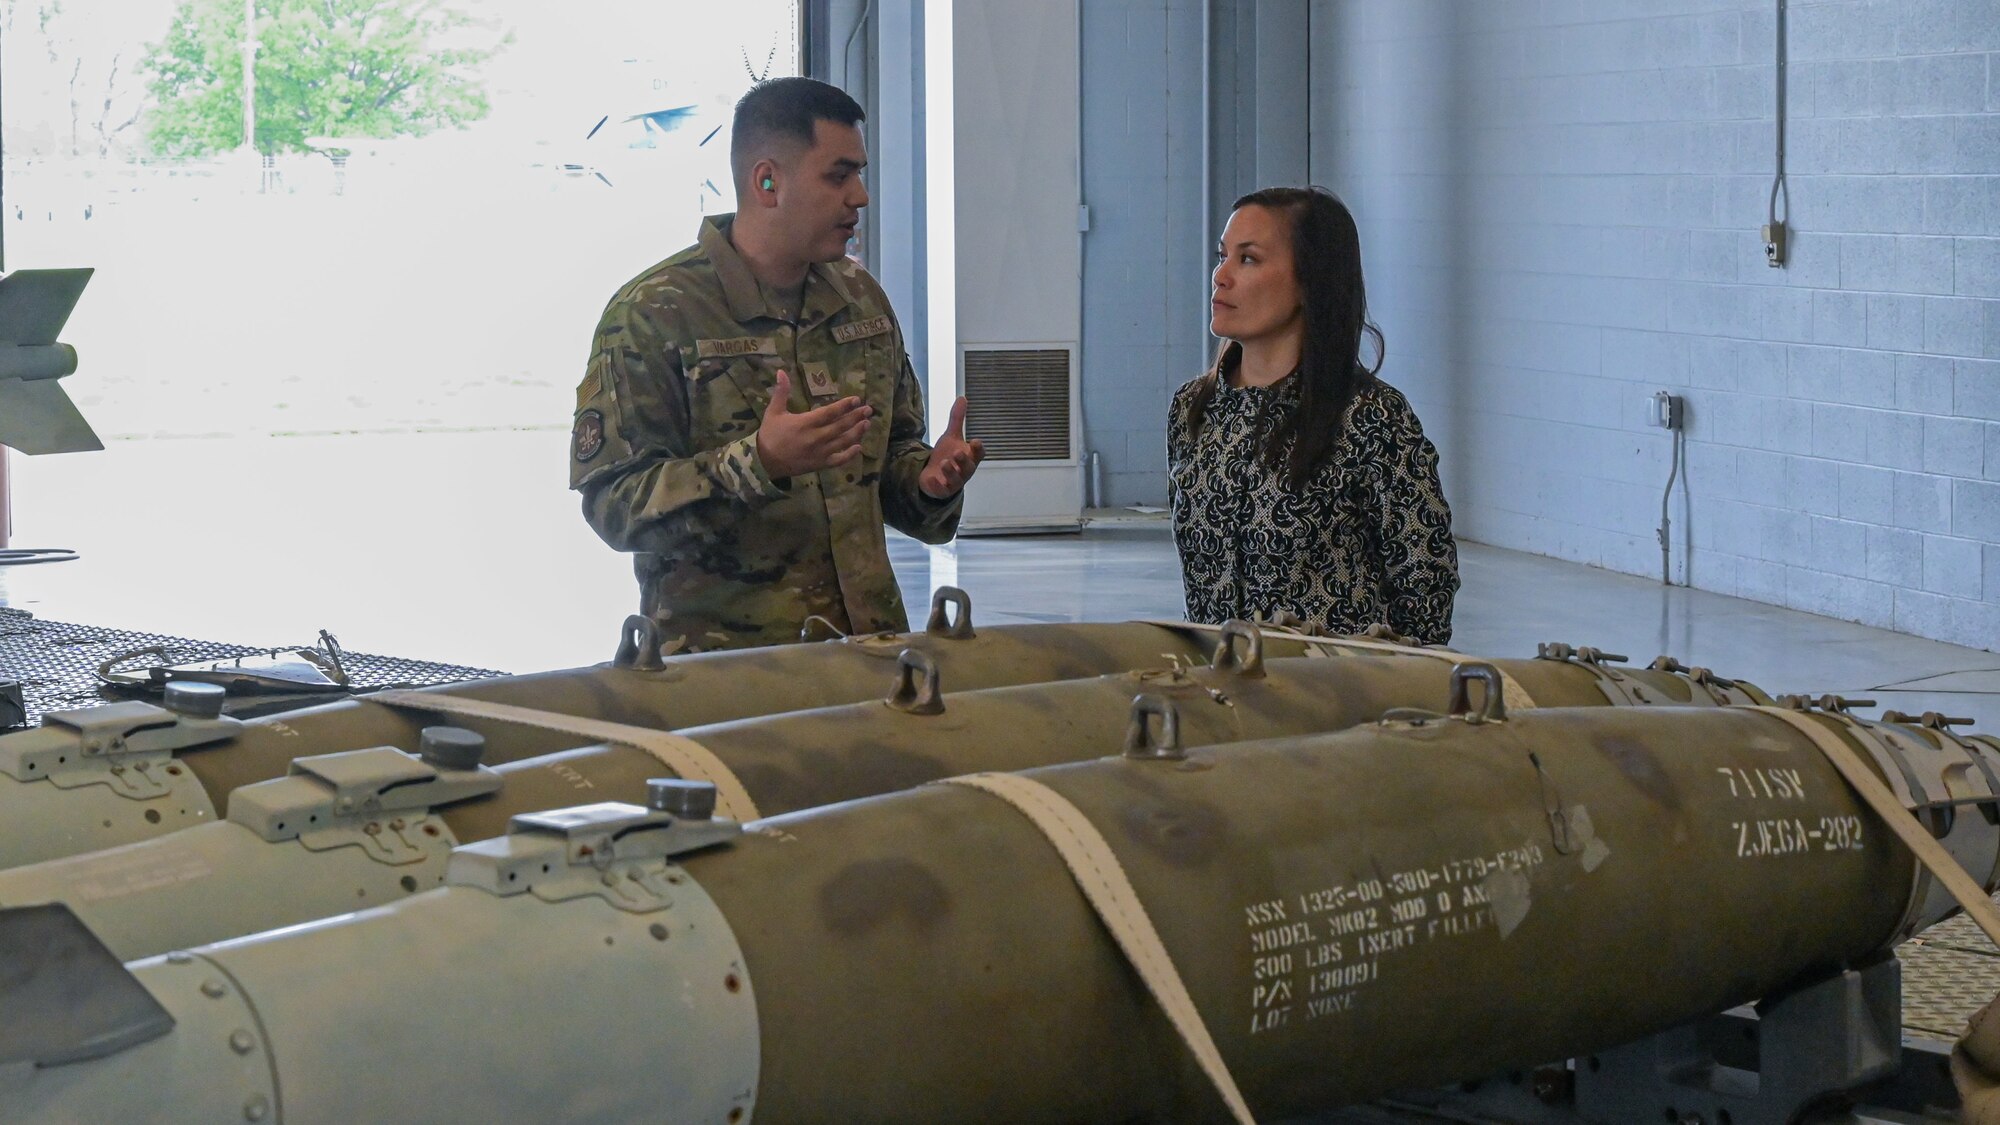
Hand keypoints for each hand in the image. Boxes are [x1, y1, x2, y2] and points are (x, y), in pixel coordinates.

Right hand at [756, 368, 872, 478]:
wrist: (765, 462)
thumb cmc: (770, 435)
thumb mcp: (773, 411)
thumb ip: (781, 392)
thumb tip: (781, 371)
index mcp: (805, 423)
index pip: (830, 412)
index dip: (844, 406)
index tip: (857, 399)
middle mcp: (816, 438)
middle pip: (840, 426)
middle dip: (856, 417)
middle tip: (869, 409)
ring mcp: (820, 452)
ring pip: (843, 442)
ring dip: (857, 432)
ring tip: (867, 423)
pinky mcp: (820, 464)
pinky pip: (839, 460)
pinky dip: (850, 455)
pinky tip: (859, 448)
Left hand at [920, 396, 985, 498]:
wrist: (934, 475)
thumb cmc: (947, 455)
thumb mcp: (951, 436)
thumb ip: (957, 419)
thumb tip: (962, 397)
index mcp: (970, 457)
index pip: (979, 454)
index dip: (978, 449)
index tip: (975, 441)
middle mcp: (964, 471)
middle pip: (969, 467)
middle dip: (964, 460)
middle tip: (957, 452)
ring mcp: (954, 482)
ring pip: (956, 479)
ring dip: (951, 471)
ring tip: (944, 462)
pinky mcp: (942, 490)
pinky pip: (942, 490)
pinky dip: (937, 485)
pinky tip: (932, 479)